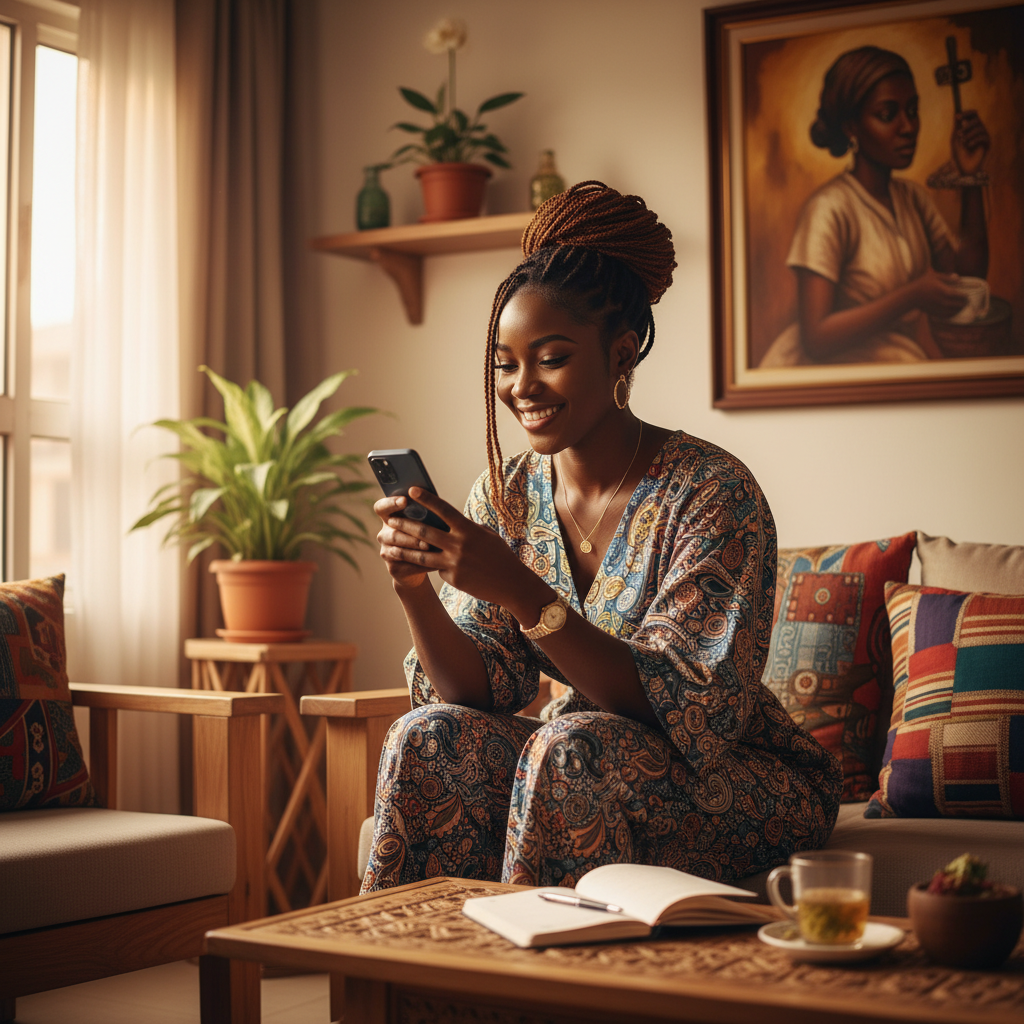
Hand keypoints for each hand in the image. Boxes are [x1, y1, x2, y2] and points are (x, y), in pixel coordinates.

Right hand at [373, 494, 433, 589]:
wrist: (424, 564)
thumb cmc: (427, 536)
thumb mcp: (426, 523)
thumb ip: (425, 514)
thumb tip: (438, 505)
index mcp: (389, 518)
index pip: (381, 507)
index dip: (391, 503)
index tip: (405, 500)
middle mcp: (384, 534)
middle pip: (393, 531)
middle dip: (411, 532)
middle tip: (425, 531)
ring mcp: (386, 551)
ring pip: (399, 549)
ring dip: (415, 547)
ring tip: (430, 546)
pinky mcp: (392, 567)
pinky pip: (406, 564)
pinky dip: (421, 563)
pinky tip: (434, 561)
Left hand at [382, 487, 526, 605]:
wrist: (511, 583)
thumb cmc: (500, 555)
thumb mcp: (486, 535)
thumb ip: (465, 528)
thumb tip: (447, 522)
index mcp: (468, 529)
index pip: (443, 509)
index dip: (426, 498)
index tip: (412, 490)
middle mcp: (459, 545)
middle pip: (425, 532)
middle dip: (405, 525)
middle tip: (391, 520)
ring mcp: (454, 563)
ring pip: (421, 555)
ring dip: (403, 550)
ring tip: (388, 547)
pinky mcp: (452, 579)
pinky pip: (436, 569)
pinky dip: (430, 566)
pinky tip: (420, 566)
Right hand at [910, 269, 967, 318]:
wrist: (910, 296)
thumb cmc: (922, 284)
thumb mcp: (935, 276)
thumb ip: (947, 278)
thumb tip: (958, 278)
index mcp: (946, 292)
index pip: (961, 296)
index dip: (966, 297)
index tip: (967, 296)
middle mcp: (944, 302)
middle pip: (959, 305)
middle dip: (964, 304)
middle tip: (966, 302)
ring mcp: (939, 308)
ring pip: (953, 312)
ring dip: (959, 310)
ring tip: (961, 308)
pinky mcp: (934, 313)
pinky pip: (945, 316)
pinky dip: (951, 315)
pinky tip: (952, 313)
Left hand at [952, 110, 989, 176]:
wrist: (963, 168)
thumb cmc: (958, 154)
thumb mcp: (956, 139)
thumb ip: (957, 126)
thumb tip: (956, 113)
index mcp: (972, 127)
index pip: (973, 115)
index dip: (966, 114)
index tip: (957, 116)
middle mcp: (979, 130)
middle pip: (977, 120)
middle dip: (967, 126)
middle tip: (959, 134)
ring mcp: (984, 136)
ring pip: (980, 128)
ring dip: (969, 134)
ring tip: (963, 142)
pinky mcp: (988, 143)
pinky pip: (983, 137)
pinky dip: (974, 140)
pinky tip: (969, 146)